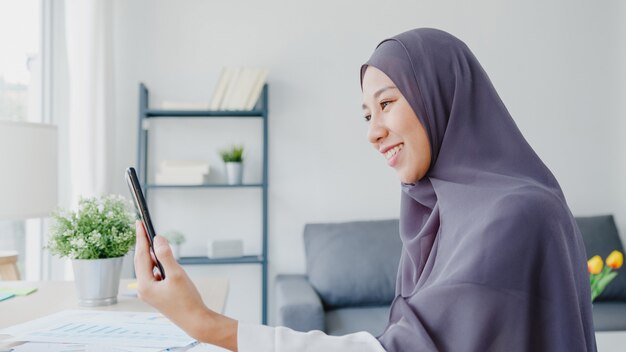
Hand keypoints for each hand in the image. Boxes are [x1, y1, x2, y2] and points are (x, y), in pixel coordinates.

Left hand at [134, 220, 237, 350]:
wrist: (195, 320)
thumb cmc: (187, 300)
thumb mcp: (177, 274)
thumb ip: (166, 255)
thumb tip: (158, 239)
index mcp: (145, 284)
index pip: (141, 255)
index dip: (140, 237)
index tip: (139, 223)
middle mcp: (144, 289)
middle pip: (141, 261)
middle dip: (143, 244)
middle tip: (142, 227)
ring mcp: (150, 292)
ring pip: (147, 267)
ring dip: (150, 254)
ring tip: (152, 240)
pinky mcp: (157, 294)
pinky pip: (153, 274)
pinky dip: (156, 264)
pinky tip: (162, 260)